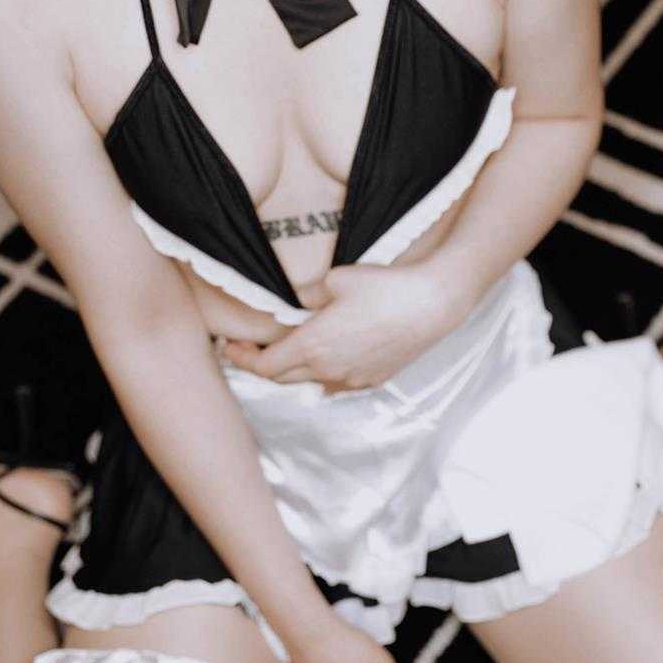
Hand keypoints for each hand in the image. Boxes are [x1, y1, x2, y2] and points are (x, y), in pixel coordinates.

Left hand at [221, 263, 463, 392]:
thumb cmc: (384, 288)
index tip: (230, 346)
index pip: (264, 366)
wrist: (431, 305)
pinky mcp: (371, 381)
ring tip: (288, 350)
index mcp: (312, 345)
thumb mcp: (337, 279)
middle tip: (250, 348)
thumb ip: (311, 294)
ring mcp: (350, 380)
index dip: (242, 358)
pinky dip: (321, 373)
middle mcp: (327, 370)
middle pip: (281, 379)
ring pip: (309, 383)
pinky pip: (336, 384)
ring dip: (293, 370)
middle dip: (261, 364)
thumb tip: (302, 303)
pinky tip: (324, 358)